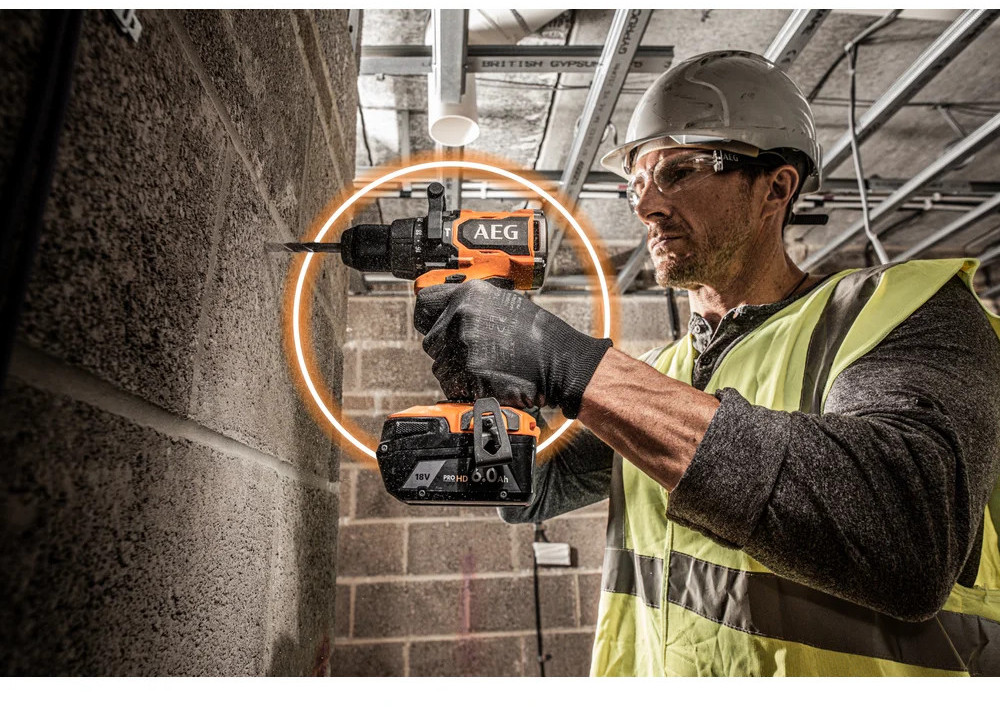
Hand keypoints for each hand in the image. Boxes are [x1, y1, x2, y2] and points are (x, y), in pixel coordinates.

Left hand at [413, 280, 612, 417]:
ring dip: (457, 372)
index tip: (431, 325)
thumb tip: (447, 313)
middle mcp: (461, 317)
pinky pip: (451, 387)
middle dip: (448, 350)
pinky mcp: (468, 375)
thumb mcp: (504, 302)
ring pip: (440, 367)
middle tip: (476, 354)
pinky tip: (488, 381)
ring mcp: (463, 347)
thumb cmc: (538, 335)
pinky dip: (465, 389)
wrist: (560, 362)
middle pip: (431, 341)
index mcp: (469, 294)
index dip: (427, 318)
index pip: (424, 304)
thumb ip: (471, 306)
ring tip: (488, 368)